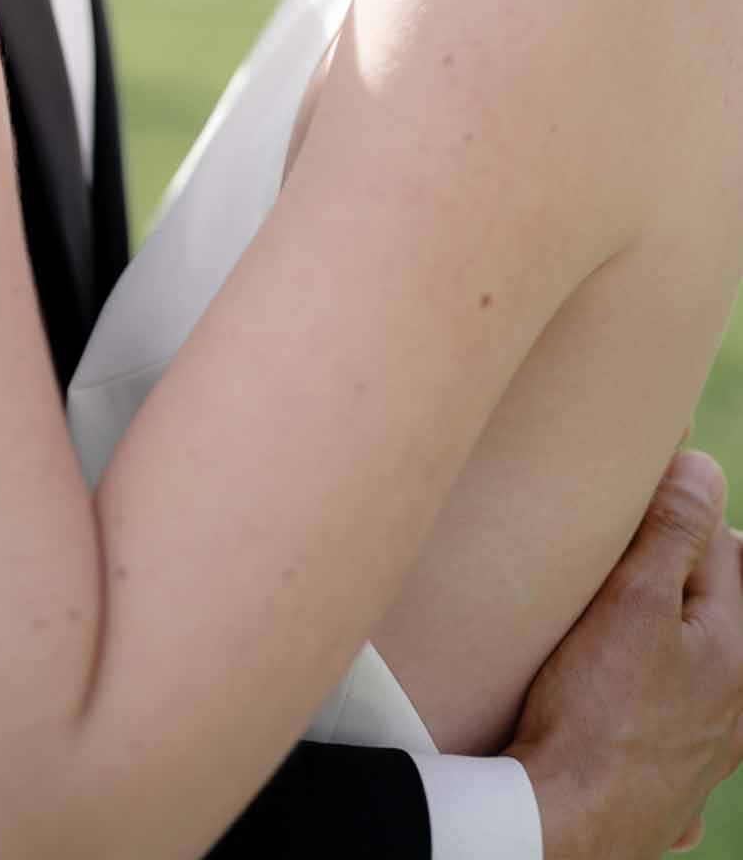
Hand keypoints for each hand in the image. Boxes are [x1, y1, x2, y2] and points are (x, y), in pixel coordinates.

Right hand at [510, 450, 742, 859]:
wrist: (561, 828)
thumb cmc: (597, 713)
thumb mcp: (632, 603)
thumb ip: (673, 531)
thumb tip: (704, 464)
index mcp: (738, 656)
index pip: (726, 548)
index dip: (676, 514)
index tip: (629, 504)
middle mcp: (735, 710)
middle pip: (715, 609)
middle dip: (674, 577)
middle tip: (615, 560)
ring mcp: (705, 756)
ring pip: (694, 669)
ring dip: (662, 639)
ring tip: (607, 626)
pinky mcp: (667, 789)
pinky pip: (673, 731)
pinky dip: (653, 707)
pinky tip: (618, 704)